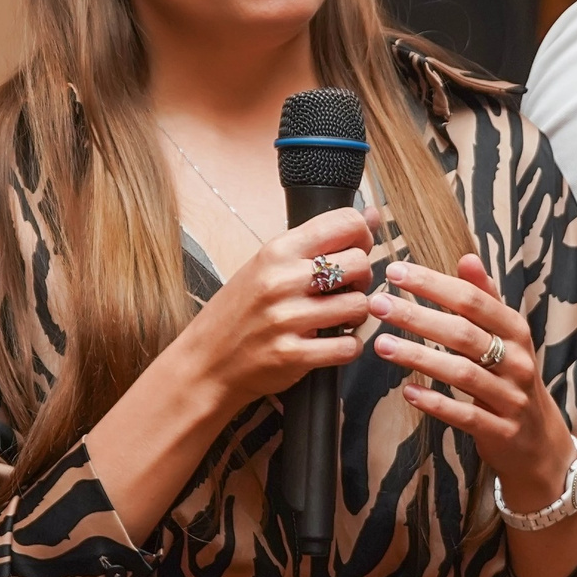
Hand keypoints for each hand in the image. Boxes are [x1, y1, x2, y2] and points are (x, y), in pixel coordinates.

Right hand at [178, 207, 374, 408]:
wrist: (205, 361)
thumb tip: (370, 214)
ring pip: (359, 305)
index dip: (362, 235)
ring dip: (357, 314)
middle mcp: (282, 281)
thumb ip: (316, 243)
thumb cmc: (239, 311)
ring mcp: (287, 319)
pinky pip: (348, 346)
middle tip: (346, 289)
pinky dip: (349, 346)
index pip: (345, 223)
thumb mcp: (267, 265)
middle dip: (362, 278)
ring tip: (339, 318)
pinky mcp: (293, 355)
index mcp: (277, 251)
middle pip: (360, 263)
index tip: (357, 249)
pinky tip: (334, 342)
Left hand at [367, 255, 576, 513]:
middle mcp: (517, 361)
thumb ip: (487, 299)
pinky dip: (435, 403)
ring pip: (462, 373)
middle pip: (464, 333)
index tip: (396, 271)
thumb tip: (467, 258)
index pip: (473, 300)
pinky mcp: (500, 430)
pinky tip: (407, 391)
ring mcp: (511, 398)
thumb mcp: (508, 337)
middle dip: (418, 317)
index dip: (434, 284)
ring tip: (381, 344)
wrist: (540, 441)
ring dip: (419, 357)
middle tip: (379, 305)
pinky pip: (465, 414)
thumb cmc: (512, 379)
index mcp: (516, 331)